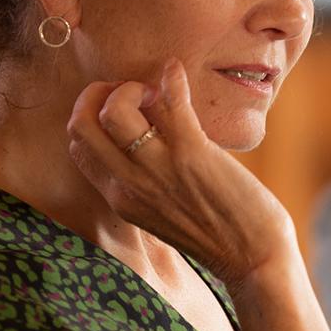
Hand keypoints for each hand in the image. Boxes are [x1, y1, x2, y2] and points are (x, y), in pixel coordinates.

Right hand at [66, 58, 295, 291]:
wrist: (253, 259)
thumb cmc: (215, 232)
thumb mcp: (161, 211)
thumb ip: (143, 181)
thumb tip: (145, 134)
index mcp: (119, 197)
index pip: (78, 144)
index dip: (91, 113)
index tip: (121, 105)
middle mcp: (129, 185)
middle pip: (81, 124)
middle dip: (100, 93)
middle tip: (132, 91)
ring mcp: (159, 170)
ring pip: (114, 113)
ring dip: (131, 88)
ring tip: (155, 91)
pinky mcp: (193, 156)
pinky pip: (171, 105)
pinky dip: (171, 79)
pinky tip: (175, 71)